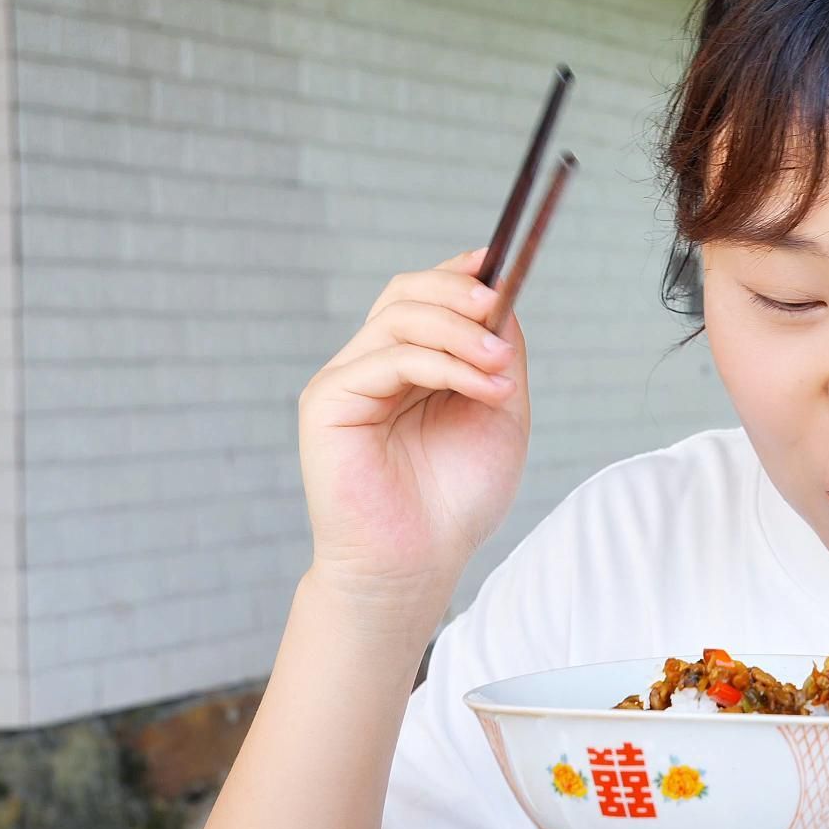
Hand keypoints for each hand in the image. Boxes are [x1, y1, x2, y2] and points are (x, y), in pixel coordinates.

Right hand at [297, 247, 529, 629]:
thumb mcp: (497, 412)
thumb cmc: (455, 499)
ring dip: (463, 334)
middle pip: (404, 293)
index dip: (455, 273)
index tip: (494, 264)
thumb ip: (497, 355)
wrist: (419, 564)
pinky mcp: (328, 402)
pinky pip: (389, 359)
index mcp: (407, 366)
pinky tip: (481, 388)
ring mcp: (346, 381)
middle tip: (498, 311)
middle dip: (458, 293)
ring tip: (500, 371)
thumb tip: (501, 300)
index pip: (422, 296)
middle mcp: (371, 366)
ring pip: (400, 319)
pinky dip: (444, 364)